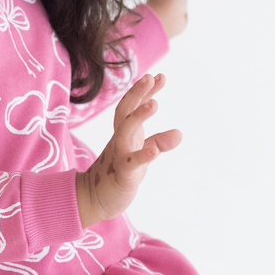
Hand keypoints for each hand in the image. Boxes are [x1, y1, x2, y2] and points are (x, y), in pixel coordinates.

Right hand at [75, 73, 181, 226]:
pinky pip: (131, 163)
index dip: (145, 91)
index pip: (133, 106)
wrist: (95, 199)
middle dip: (137, 93)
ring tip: (154, 104)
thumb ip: (159, 142)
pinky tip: (154, 151)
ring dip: (138, 116)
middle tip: (150, 77)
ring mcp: (119, 155)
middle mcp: (120, 140)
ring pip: (125, 131)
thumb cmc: (120, 172)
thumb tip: (179, 133)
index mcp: (124, 133)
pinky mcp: (122, 174)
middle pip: (124, 111)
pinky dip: (142, 156)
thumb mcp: (143, 154)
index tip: (159, 76)